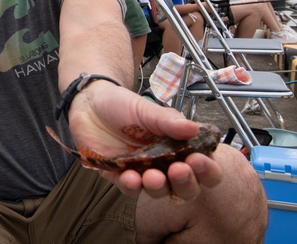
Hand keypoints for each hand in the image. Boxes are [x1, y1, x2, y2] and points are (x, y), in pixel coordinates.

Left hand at [67, 82, 223, 199]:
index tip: (198, 160)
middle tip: (179, 171)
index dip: (206, 169)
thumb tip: (193, 129)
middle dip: (185, 184)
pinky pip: (129, 188)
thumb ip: (168, 121)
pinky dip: (131, 185)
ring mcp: (143, 173)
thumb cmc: (123, 106)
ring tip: (153, 177)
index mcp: (179, 148)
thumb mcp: (147, 109)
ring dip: (158, 187)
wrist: (89, 104)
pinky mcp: (120, 176)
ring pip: (158, 191)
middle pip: (185, 188)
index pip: (203, 167)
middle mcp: (165, 165)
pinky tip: (130, 177)